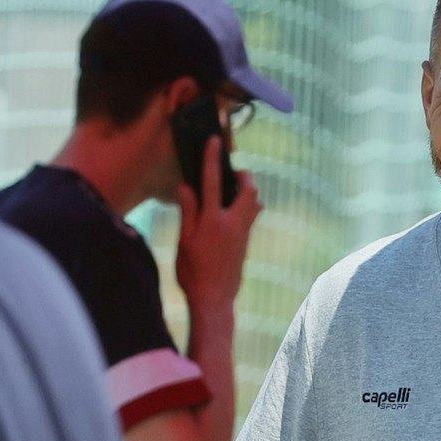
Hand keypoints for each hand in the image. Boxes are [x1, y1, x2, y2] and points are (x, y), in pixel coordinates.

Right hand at [175, 135, 261, 310]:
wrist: (214, 299)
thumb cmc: (193, 273)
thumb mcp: (184, 241)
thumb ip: (188, 211)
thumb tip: (186, 186)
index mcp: (213, 221)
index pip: (213, 182)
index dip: (213, 159)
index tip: (215, 141)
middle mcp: (233, 223)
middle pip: (249, 189)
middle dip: (243, 176)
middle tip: (232, 173)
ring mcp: (243, 233)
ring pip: (255, 202)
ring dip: (247, 191)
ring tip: (231, 191)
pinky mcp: (247, 242)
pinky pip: (252, 215)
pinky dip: (247, 205)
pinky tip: (231, 211)